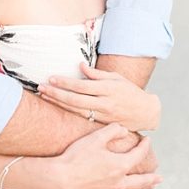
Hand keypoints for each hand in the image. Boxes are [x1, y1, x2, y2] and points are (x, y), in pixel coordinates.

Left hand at [39, 62, 160, 130]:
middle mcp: (105, 103)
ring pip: (76, 110)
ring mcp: (103, 115)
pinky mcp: (102, 123)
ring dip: (58, 103)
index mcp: (108, 89)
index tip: (51, 77)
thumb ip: (97, 74)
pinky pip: (82, 117)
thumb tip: (80, 66)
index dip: (65, 83)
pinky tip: (57, 105)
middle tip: (41, 87)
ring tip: (44, 95)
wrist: (147, 113)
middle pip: (75, 99)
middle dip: (56, 94)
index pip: (82, 86)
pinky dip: (68, 111)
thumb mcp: (117, 79)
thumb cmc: (130, 92)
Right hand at [48, 122, 161, 188]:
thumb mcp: (94, 138)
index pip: (138, 155)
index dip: (144, 146)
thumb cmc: (76, 158)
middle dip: (151, 178)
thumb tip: (124, 129)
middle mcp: (119, 182)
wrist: (61, 178)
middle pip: (140, 181)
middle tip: (159, 178)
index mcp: (120, 165)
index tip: (147, 141)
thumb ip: (111, 131)